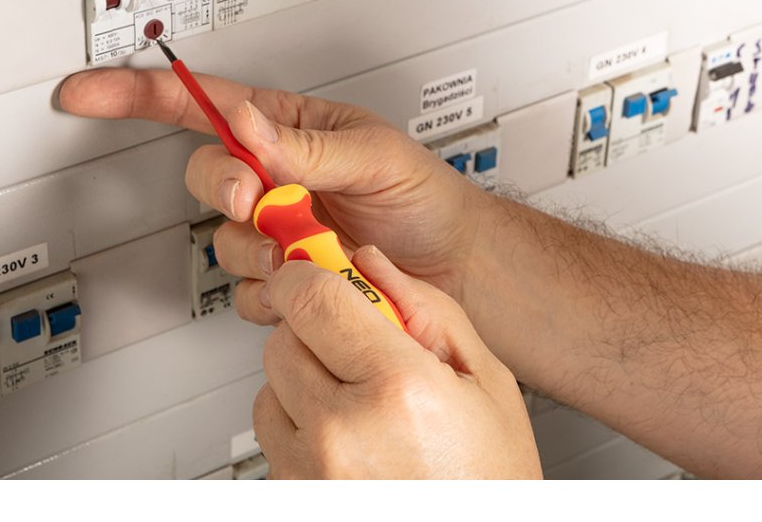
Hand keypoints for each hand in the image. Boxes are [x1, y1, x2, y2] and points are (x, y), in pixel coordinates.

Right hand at [58, 68, 487, 307]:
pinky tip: (312, 277)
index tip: (85, 91)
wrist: (451, 264)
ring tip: (311, 244)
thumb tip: (251, 124)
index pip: (200, 103)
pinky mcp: (282, 278)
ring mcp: (275, 231)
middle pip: (204, 174)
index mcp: (286, 129)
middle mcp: (272, 177)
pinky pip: (249, 290)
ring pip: (224, 239)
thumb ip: (307, 146)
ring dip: (260, 246)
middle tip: (261, 198)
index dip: (137, 95)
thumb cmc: (422, 197)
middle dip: (224, 187)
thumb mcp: (375, 154)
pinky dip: (277, 290)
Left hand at [254, 245, 539, 478]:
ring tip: (358, 403)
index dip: (308, 276)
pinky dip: (300, 428)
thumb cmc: (492, 483)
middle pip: (282, 339)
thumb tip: (371, 264)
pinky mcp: (291, 498)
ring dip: (303, 381)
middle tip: (357, 347)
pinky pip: (272, 438)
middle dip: (314, 331)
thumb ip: (427, 309)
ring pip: (269, 388)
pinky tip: (349, 438)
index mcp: (398, 391)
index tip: (315, 273)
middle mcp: (341, 435)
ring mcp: (309, 475)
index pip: (312, 299)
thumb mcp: (487, 381)